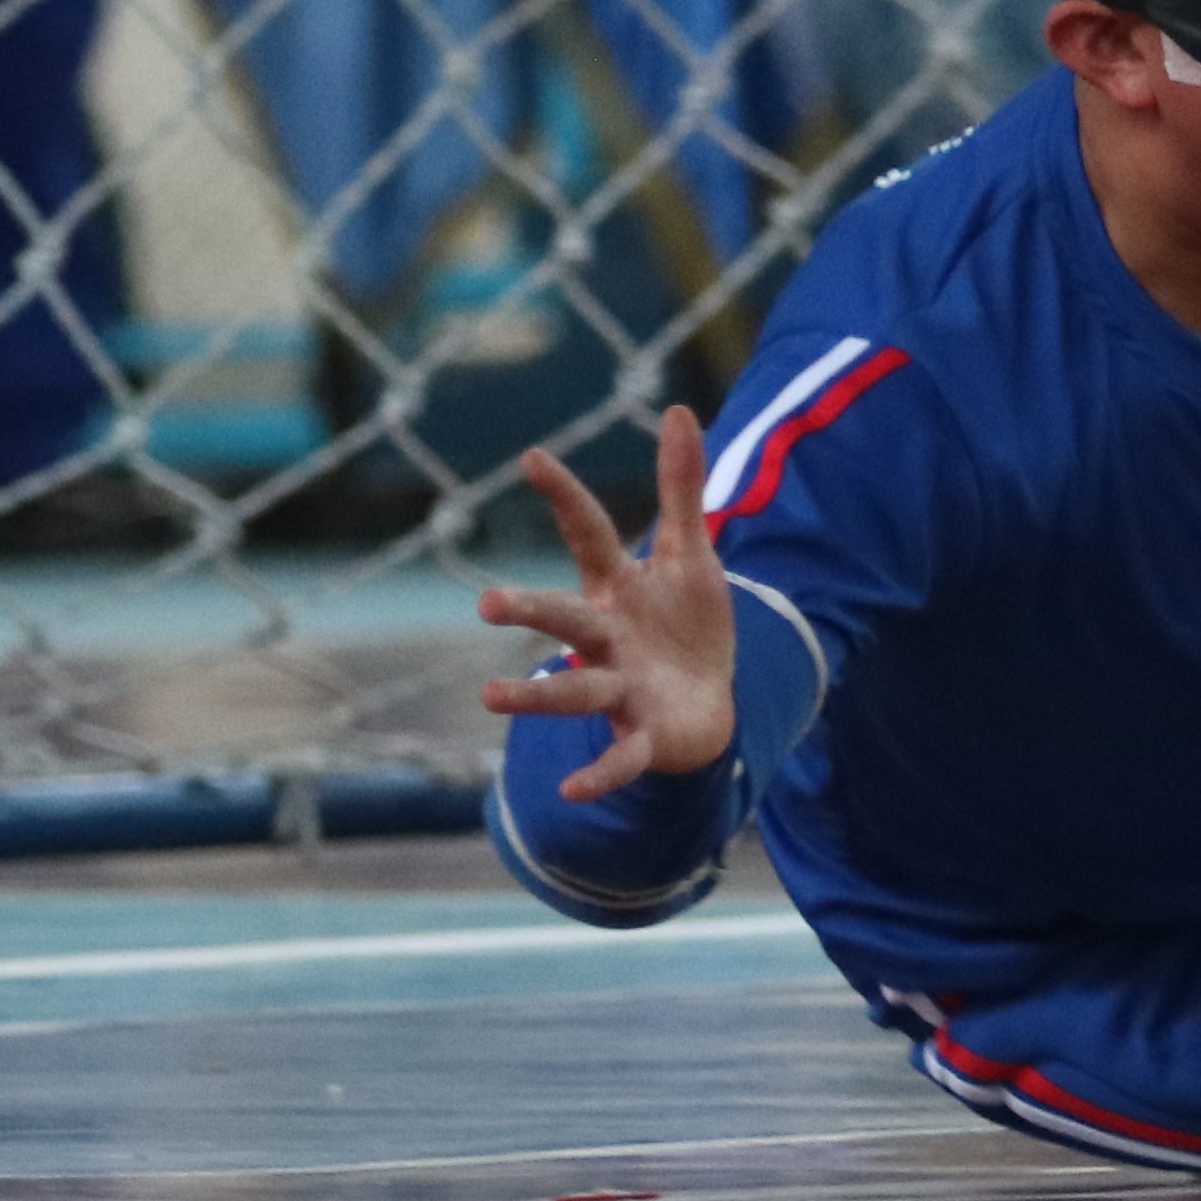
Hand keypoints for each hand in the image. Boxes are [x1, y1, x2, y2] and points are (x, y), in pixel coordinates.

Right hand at [476, 408, 738, 802]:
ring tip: (489, 699)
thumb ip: (680, 487)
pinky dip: (599, 775)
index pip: (590, 535)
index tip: (534, 458)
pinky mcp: (643, 736)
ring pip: (576, 691)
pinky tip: (572, 791)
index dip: (566, 496)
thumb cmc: (688, 623)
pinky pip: (619, 758)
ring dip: (535, 697)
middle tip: (488, 605)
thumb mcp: (692, 553)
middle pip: (565, 619)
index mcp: (618, 589)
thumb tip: (679, 409)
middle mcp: (607, 638)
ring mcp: (621, 689)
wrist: (712, 703)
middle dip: (531, 611)